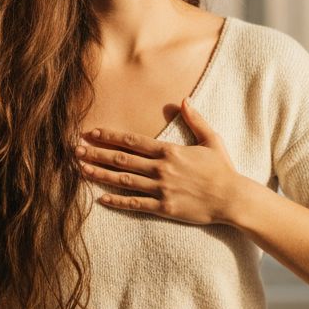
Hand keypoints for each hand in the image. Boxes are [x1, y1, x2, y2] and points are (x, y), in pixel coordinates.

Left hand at [74, 97, 243, 224]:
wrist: (233, 198)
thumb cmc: (223, 169)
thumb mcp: (211, 140)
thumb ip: (195, 120)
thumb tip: (183, 100)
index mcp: (170, 151)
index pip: (132, 141)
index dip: (110, 137)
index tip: (92, 133)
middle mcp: (162, 169)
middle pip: (122, 160)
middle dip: (96, 154)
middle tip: (75, 150)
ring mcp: (161, 189)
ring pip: (124, 181)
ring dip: (100, 175)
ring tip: (80, 170)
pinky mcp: (164, 208)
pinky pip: (136, 204)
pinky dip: (117, 202)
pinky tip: (101, 199)